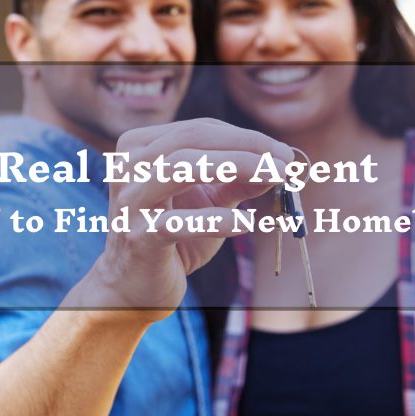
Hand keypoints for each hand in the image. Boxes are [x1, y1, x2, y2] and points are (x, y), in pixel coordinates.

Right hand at [78, 118, 292, 322]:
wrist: (133, 286)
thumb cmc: (173, 239)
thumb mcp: (209, 203)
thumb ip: (238, 181)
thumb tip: (281, 163)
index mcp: (140, 148)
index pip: (199, 129)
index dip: (246, 137)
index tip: (282, 153)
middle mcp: (128, 167)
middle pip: (190, 138)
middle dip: (246, 146)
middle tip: (286, 161)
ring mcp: (130, 202)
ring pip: (180, 167)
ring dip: (235, 166)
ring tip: (275, 177)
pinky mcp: (137, 238)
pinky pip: (176, 223)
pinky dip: (215, 220)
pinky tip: (245, 222)